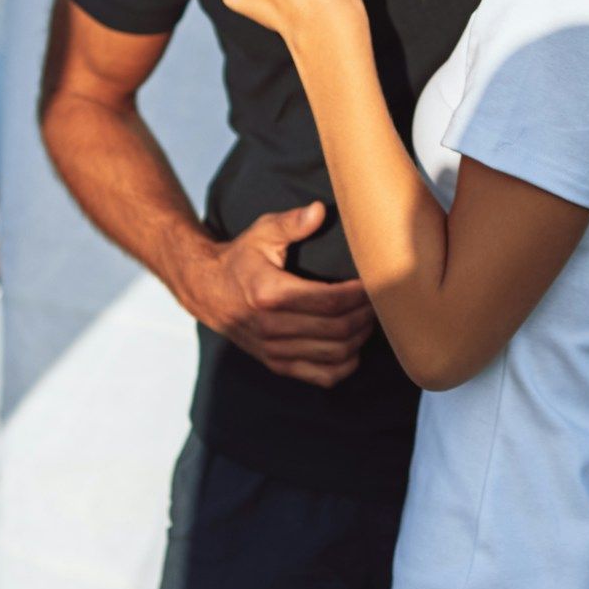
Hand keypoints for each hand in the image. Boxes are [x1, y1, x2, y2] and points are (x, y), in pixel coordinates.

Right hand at [170, 200, 373, 386]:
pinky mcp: (277, 364)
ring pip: (335, 355)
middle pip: (337, 329)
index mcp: (270, 293)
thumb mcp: (261, 232)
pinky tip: (353, 346)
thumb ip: (291, 222)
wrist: (208, 292)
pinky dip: (345, 365)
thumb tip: (319, 210)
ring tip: (368, 319)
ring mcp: (274, 350)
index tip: (374, 281)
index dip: (360, 294)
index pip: (330, 300)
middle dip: (366, 315)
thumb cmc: (241, 259)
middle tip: (379, 299)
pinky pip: (322, 377)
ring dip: (360, 338)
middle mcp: (271, 326)